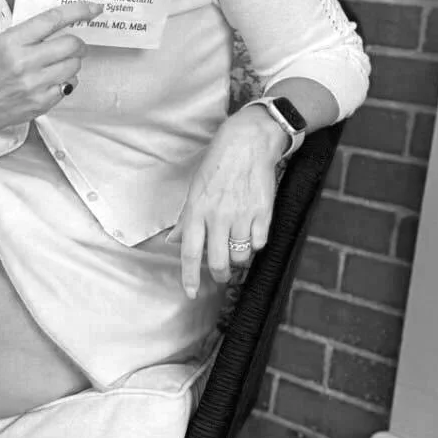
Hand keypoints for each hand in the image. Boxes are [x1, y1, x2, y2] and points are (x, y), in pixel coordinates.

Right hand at [0, 1, 102, 134]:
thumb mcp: (3, 43)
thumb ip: (31, 32)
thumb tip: (66, 22)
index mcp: (12, 41)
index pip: (53, 19)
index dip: (78, 11)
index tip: (93, 8)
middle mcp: (24, 62)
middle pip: (70, 44)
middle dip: (79, 43)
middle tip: (76, 45)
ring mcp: (34, 84)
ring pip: (74, 65)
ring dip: (74, 62)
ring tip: (61, 64)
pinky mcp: (42, 102)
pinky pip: (70, 85)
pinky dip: (67, 80)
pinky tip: (54, 80)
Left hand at [165, 106, 284, 296]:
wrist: (248, 144)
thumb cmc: (218, 165)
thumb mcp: (195, 189)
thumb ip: (186, 219)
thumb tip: (173, 241)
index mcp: (197, 210)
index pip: (191, 253)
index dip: (190, 277)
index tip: (191, 293)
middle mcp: (218, 216)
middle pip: (218, 262)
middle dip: (220, 274)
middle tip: (221, 272)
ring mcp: (242, 216)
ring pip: (241, 256)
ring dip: (239, 258)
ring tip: (237, 246)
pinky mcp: (263, 213)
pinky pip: (260, 243)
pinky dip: (256, 244)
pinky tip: (251, 232)